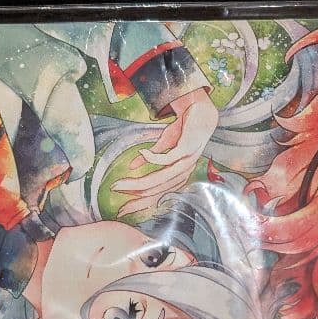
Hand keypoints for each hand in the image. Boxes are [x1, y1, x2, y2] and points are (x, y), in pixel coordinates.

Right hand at [113, 88, 217, 216]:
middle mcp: (184, 174)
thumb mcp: (164, 144)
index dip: (139, 203)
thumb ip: (151, 156)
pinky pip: (167, 159)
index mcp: (179, 176)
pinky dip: (152, 158)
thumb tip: (131, 167)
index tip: (121, 210)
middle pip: (157, 191)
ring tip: (120, 182)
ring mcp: (187, 163)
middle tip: (115, 190)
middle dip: (134, 192)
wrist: (202, 109)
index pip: (157, 196)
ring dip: (138, 182)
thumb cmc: (184, 128)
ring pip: (160, 179)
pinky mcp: (188, 150)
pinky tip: (141, 152)